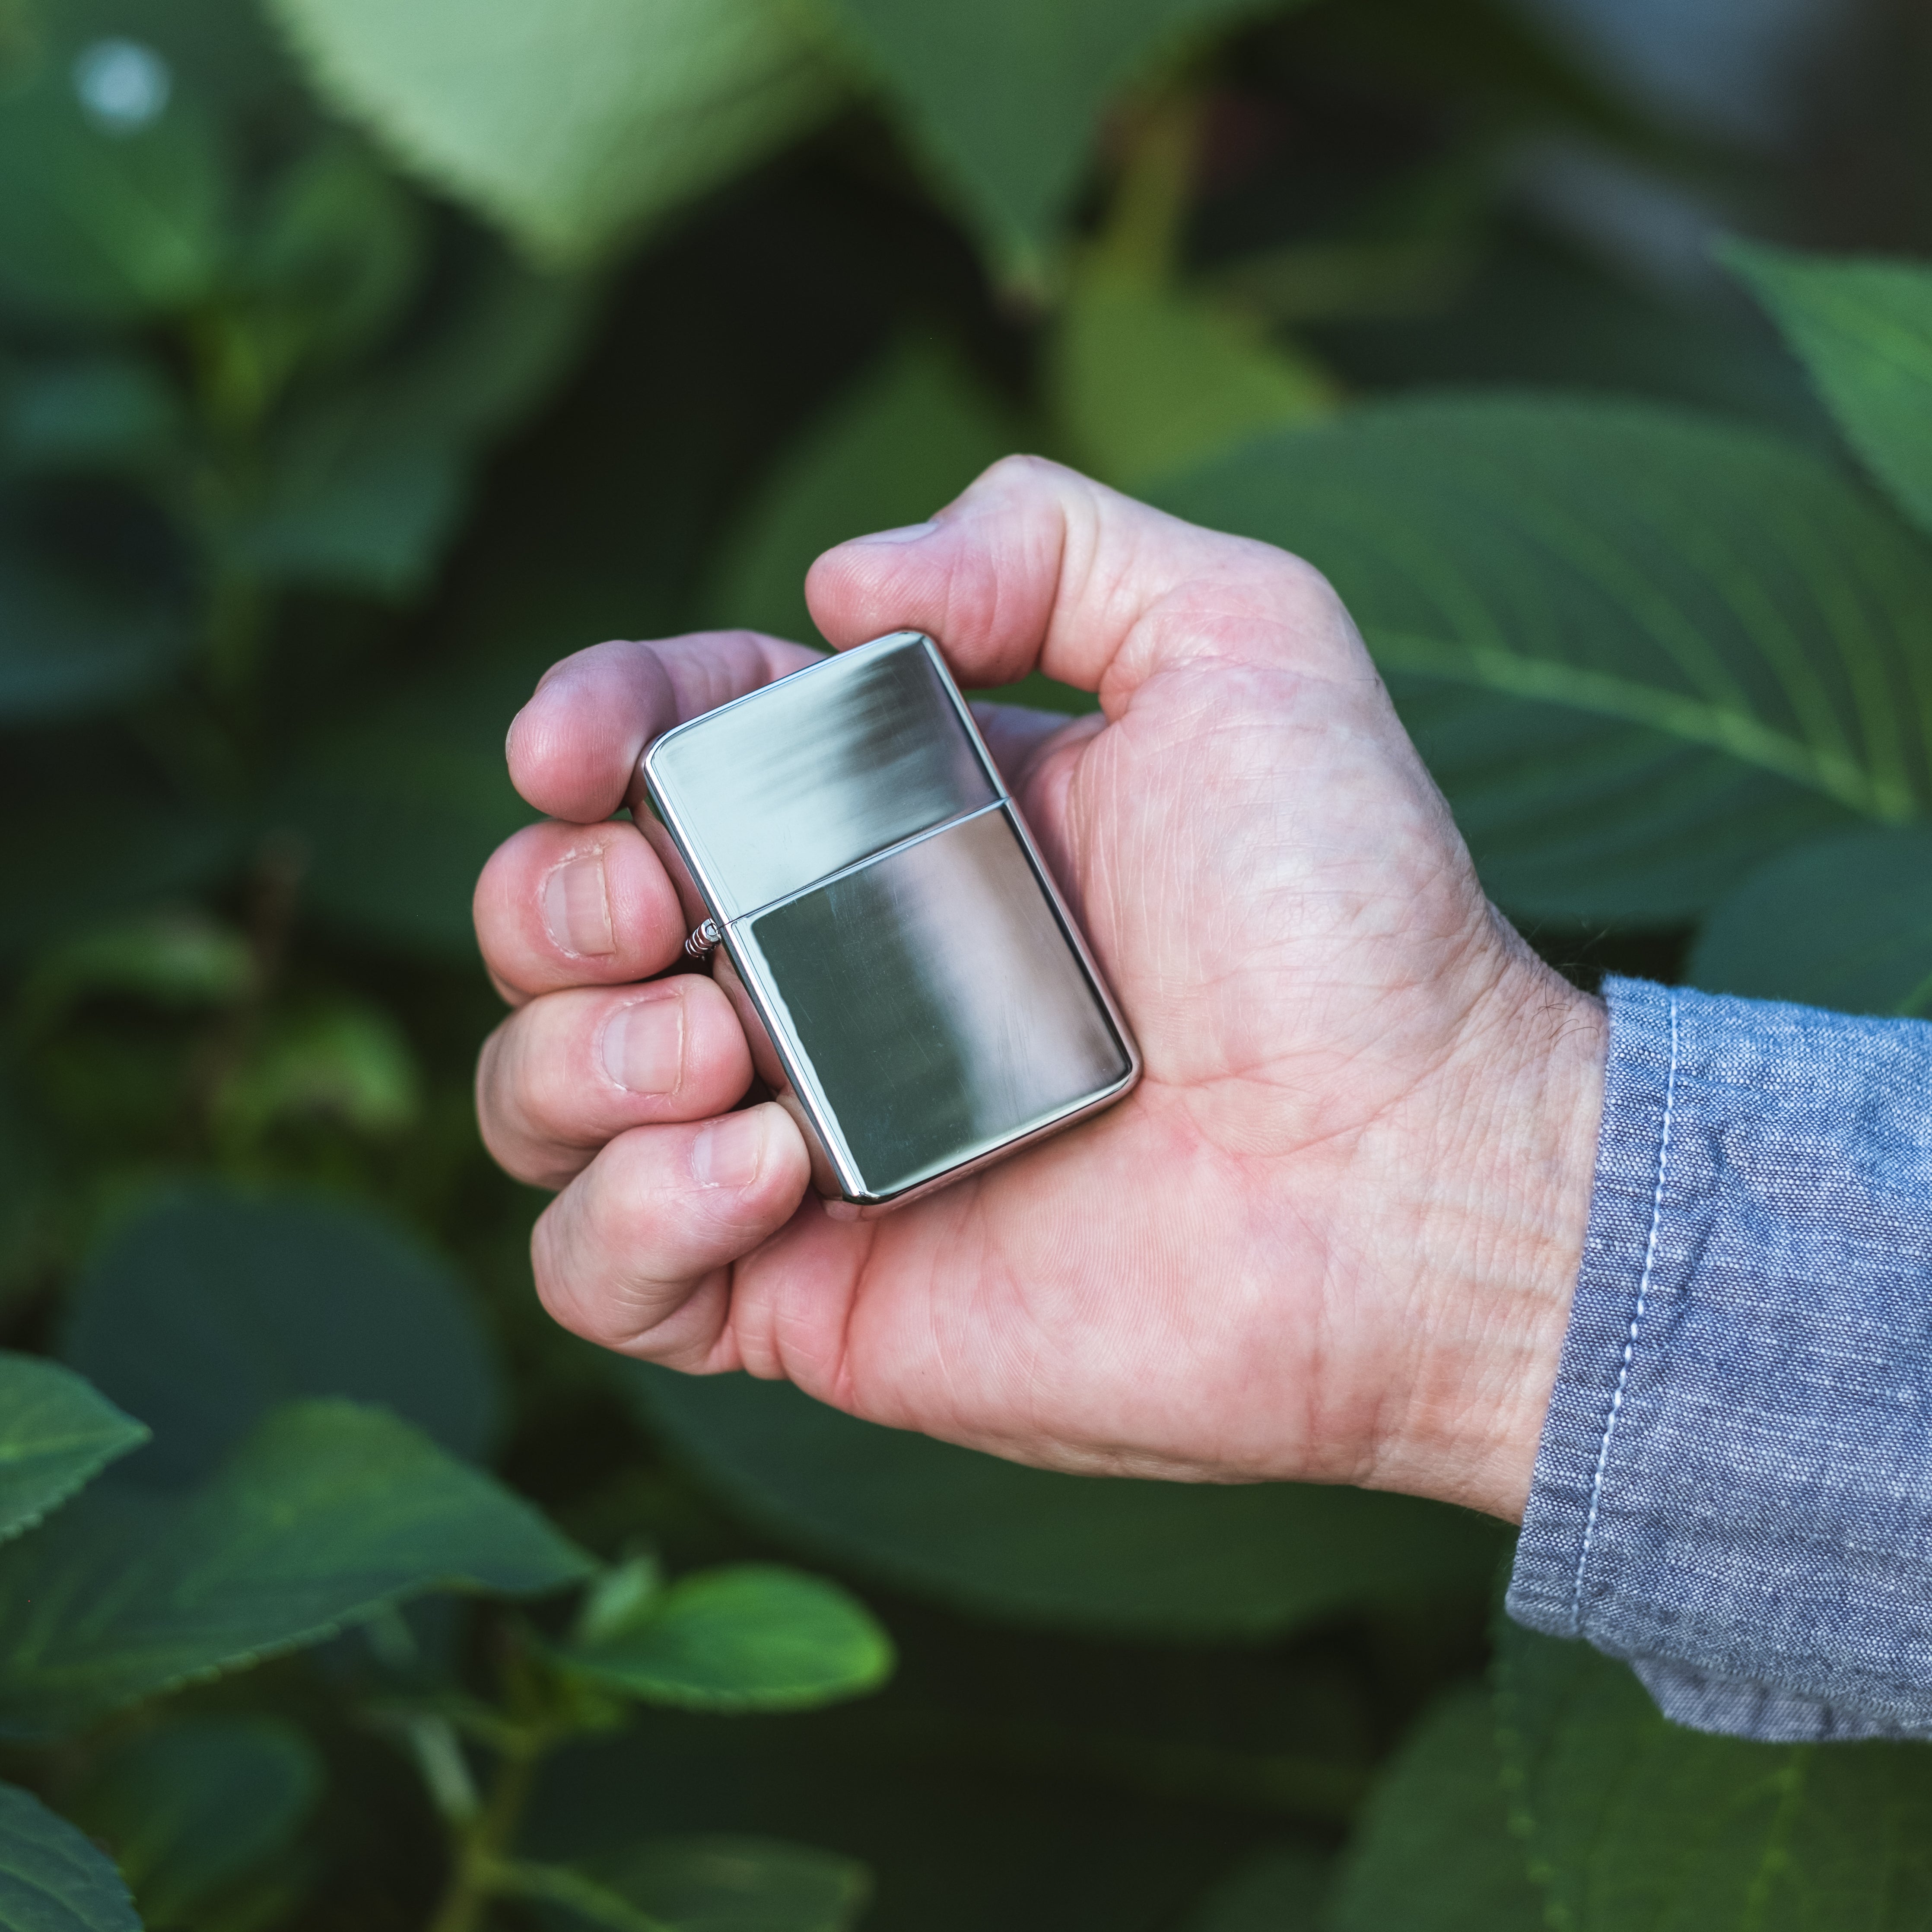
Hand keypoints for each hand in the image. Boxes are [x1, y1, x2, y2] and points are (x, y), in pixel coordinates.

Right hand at [473, 457, 1606, 1519]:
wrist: (1403, 1171)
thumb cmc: (1340, 912)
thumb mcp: (1237, 639)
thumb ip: (1048, 539)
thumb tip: (835, 580)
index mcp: (879, 823)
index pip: (657, 750)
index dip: (585, 727)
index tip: (581, 747)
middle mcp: (816, 973)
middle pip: (552, 919)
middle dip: (552, 898)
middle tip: (672, 910)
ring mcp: (796, 1136)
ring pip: (537, 1091)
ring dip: (579, 1053)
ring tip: (734, 1049)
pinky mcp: (802, 1289)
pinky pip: (593, 1268)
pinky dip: (623, 1214)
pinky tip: (762, 1166)